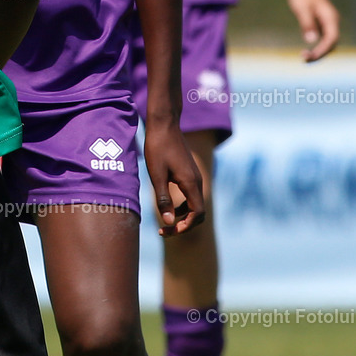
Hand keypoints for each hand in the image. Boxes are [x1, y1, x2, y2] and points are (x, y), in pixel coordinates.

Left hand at [143, 120, 205, 235]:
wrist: (164, 124)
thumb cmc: (158, 148)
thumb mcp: (157, 175)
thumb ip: (163, 199)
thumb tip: (169, 223)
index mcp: (191, 183)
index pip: (197, 214)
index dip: (185, 227)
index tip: (167, 231)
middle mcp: (197, 181)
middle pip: (199, 212)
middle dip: (184, 225)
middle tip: (164, 231)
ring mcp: (195, 176)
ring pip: (195, 204)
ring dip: (183, 216)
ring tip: (164, 221)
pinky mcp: (189, 172)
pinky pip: (191, 195)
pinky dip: (183, 205)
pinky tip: (167, 205)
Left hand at [287, 0, 338, 61]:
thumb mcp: (302, 9)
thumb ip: (307, 24)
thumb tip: (312, 40)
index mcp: (331, 18)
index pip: (331, 39)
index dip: (322, 50)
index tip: (310, 56)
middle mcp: (332, 22)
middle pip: (332, 43)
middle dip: (320, 53)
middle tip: (304, 59)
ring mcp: (328, 23)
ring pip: (328, 42)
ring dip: (319, 51)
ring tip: (304, 57)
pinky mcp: (322, 23)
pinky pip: (323, 39)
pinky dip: (316, 46)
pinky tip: (306, 51)